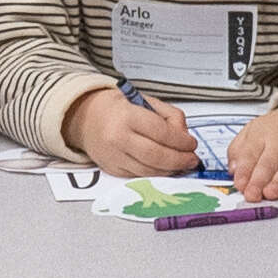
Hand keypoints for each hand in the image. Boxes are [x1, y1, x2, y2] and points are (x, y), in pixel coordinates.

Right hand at [68, 83, 199, 176]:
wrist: (86, 118)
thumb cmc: (117, 108)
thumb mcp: (145, 101)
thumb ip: (169, 115)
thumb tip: (184, 136)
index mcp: (127, 116)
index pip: (161, 132)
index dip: (181, 141)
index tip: (192, 144)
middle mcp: (118, 137)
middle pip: (156, 156)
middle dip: (180, 160)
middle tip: (192, 159)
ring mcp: (114, 156)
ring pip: (149, 170)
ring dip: (170, 170)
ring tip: (182, 165)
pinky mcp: (112, 169)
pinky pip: (139, 175)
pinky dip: (156, 173)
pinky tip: (165, 168)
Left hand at [228, 87, 277, 198]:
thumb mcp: (253, 131)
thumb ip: (238, 150)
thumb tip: (232, 170)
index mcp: (261, 136)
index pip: (250, 154)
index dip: (244, 171)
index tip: (239, 184)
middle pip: (268, 163)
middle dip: (259, 180)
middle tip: (252, 194)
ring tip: (271, 192)